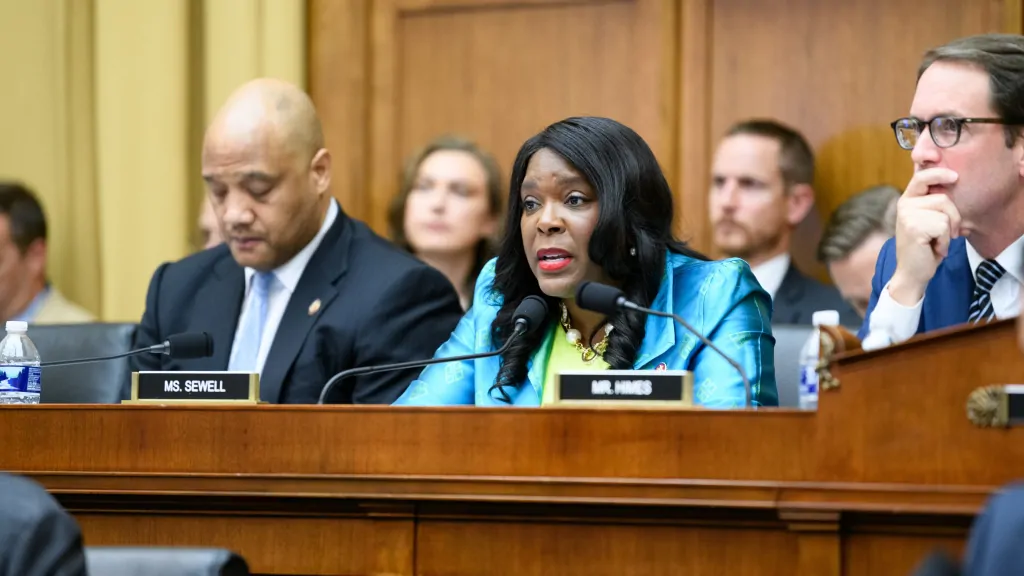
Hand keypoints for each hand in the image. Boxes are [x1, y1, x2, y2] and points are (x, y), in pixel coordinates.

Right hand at [889, 168, 960, 304]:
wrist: (912, 272)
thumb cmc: (925, 247)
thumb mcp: (929, 220)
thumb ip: (934, 203)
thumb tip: (952, 181)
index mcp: (908, 199)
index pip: (922, 176)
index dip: (938, 172)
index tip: (954, 176)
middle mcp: (905, 204)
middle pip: (943, 198)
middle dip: (953, 216)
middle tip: (949, 232)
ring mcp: (907, 215)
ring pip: (945, 213)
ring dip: (948, 232)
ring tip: (936, 241)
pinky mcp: (913, 227)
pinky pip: (943, 227)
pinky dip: (944, 241)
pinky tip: (933, 248)